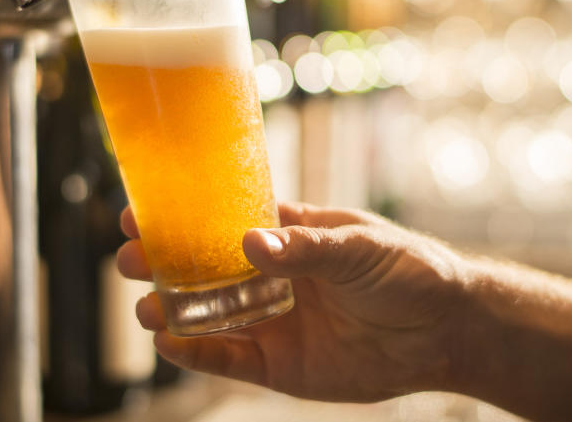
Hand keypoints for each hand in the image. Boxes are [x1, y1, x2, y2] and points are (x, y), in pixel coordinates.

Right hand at [116, 201, 467, 401]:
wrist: (444, 329)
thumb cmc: (408, 269)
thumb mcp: (359, 247)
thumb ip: (306, 248)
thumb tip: (250, 243)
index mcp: (291, 235)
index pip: (225, 220)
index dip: (184, 215)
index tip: (141, 209)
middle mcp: (273, 276)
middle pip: (204, 268)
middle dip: (163, 262)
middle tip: (127, 257)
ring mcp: (273, 320)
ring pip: (208, 314)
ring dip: (171, 308)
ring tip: (145, 304)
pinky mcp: (280, 363)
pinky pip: (229, 357)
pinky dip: (197, 351)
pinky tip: (170, 341)